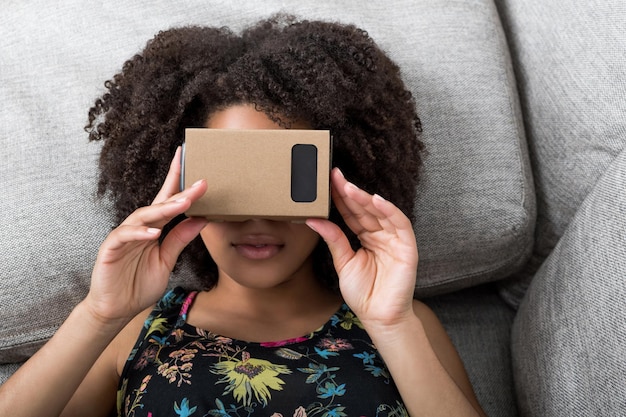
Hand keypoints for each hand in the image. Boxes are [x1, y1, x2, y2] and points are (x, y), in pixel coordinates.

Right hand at [86, 147, 207, 324]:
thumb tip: (202, 218)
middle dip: (179, 191)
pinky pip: (124, 236)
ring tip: (184, 203)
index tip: (189, 159)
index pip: (167, 199)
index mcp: (153, 228)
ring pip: (144, 216)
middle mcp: (139, 227)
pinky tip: (154, 232)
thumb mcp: (167, 259)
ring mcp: (123, 236)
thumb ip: (180, 239)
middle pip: (159, 203)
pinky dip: (140, 233)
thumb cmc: (139, 283)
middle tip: (200, 182)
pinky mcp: (110, 249)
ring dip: (164, 209)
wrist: (117, 308)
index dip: (177, 179)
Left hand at [306, 168, 418, 327]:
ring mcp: (394, 240)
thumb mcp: (343, 262)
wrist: (379, 316)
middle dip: (350, 192)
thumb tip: (313, 219)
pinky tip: (376, 200)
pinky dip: (389, 211)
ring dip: (365, 198)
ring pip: (381, 212)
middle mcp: (380, 235)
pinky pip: (400, 224)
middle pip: (364, 209)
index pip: (352, 213)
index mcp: (365, 237)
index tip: (327, 181)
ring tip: (349, 187)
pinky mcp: (407, 247)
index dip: (341, 198)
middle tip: (334, 176)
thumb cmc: (363, 292)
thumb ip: (333, 239)